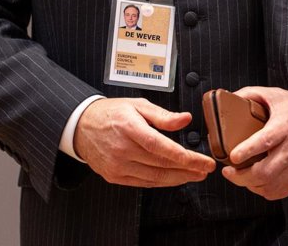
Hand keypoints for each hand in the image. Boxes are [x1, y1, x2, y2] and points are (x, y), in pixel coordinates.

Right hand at [73, 97, 214, 187]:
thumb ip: (163, 115)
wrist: (82, 127)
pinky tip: (174, 178)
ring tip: (195, 175)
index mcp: (130, 128)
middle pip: (162, 165)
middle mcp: (123, 149)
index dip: (186, 157)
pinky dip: (161, 182)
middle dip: (188, 169)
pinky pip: (143, 183)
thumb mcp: (138, 105)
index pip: (162, 147)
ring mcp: (117, 165)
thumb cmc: (111, 113)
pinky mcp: (114, 176)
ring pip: (155, 177)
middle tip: (205, 169)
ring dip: (178, 179)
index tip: (204, 161)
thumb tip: (185, 119)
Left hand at [220, 86, 287, 200]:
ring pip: (269, 186)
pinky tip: (256, 182)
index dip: (247, 150)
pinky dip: (263, 191)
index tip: (233, 155)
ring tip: (240, 176)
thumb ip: (252, 94)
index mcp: (286, 126)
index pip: (266, 140)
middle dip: (241, 176)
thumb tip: (229, 97)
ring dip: (250, 185)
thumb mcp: (278, 95)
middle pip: (265, 172)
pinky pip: (278, 193)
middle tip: (228, 171)